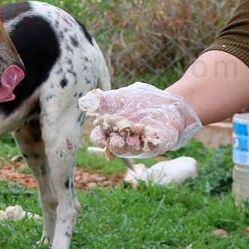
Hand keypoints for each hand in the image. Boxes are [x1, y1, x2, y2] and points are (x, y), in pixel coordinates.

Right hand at [80, 82, 201, 158]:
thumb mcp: (117, 98)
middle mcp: (124, 141)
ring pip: (132, 149)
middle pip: (115, 147)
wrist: (163, 102)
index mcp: (111, 131)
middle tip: (116, 140)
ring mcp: (140, 144)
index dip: (99, 139)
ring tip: (132, 140)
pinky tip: (151, 137)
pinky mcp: (157, 144)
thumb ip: (101, 101)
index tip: (100, 136)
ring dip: (131, 146)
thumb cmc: (137, 102)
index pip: (100, 138)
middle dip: (115, 145)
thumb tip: (84, 101)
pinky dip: (151, 143)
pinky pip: (152, 146)